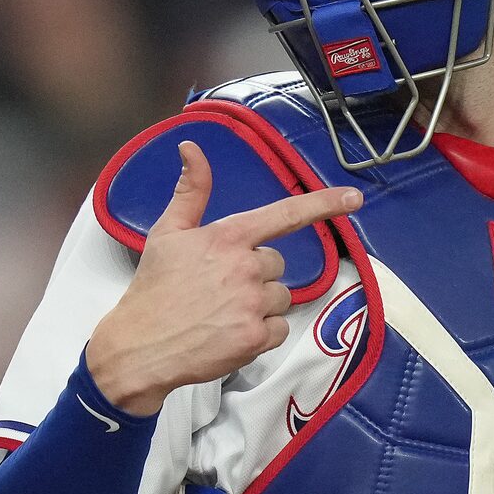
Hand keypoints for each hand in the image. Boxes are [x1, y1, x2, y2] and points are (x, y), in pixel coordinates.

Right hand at [84, 142, 361, 415]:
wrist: (140, 346)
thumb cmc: (153, 288)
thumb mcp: (167, 233)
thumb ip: (190, 191)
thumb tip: (191, 147)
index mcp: (228, 237)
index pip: (285, 214)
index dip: (323, 203)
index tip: (354, 198)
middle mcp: (246, 267)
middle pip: (277, 264)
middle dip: (257, 275)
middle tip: (220, 288)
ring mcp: (253, 304)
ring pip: (281, 298)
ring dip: (261, 305)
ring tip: (223, 312)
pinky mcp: (255, 338)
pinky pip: (279, 329)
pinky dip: (261, 333)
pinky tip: (231, 332)